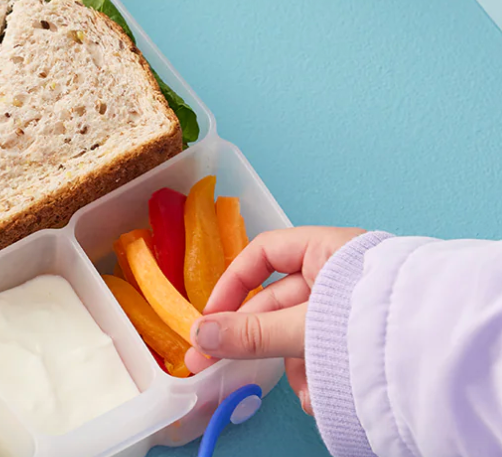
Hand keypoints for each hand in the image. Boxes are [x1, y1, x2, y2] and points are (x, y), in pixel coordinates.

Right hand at [184, 227, 364, 413]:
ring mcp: (351, 308)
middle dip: (253, 338)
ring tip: (303, 390)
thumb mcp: (305, 326)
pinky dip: (318, 376)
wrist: (447, 358)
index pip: (263, 253)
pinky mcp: (363, 340)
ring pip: (300, 333)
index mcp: (326, 250)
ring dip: (291, 365)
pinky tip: (323, 397)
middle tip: (213, 364)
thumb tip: (199, 337)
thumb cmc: (378, 322)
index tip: (211, 315)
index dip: (233, 282)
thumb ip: (251, 333)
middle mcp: (338, 274)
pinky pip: (326, 353)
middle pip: (277, 301)